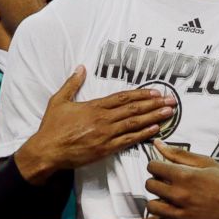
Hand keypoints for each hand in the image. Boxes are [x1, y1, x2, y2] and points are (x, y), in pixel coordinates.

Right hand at [14, 66, 174, 184]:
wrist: (47, 151)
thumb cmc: (52, 128)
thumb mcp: (59, 101)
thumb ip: (72, 84)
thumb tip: (81, 67)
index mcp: (94, 106)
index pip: (123, 98)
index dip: (141, 94)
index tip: (156, 92)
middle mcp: (103, 119)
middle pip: (133, 109)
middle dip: (154, 104)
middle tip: (172, 101)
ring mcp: (106, 135)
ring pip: (134, 124)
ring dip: (153, 117)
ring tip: (169, 113)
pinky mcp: (105, 149)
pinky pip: (128, 141)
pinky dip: (143, 135)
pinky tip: (155, 130)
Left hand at [145, 140, 218, 218]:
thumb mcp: (207, 164)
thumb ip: (179, 154)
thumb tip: (156, 143)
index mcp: (185, 176)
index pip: (153, 167)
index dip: (156, 167)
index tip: (163, 170)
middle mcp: (180, 195)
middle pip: (150, 186)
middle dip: (156, 182)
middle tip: (166, 184)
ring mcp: (181, 215)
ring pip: (152, 206)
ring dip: (158, 201)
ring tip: (169, 200)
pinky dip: (166, 218)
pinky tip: (176, 213)